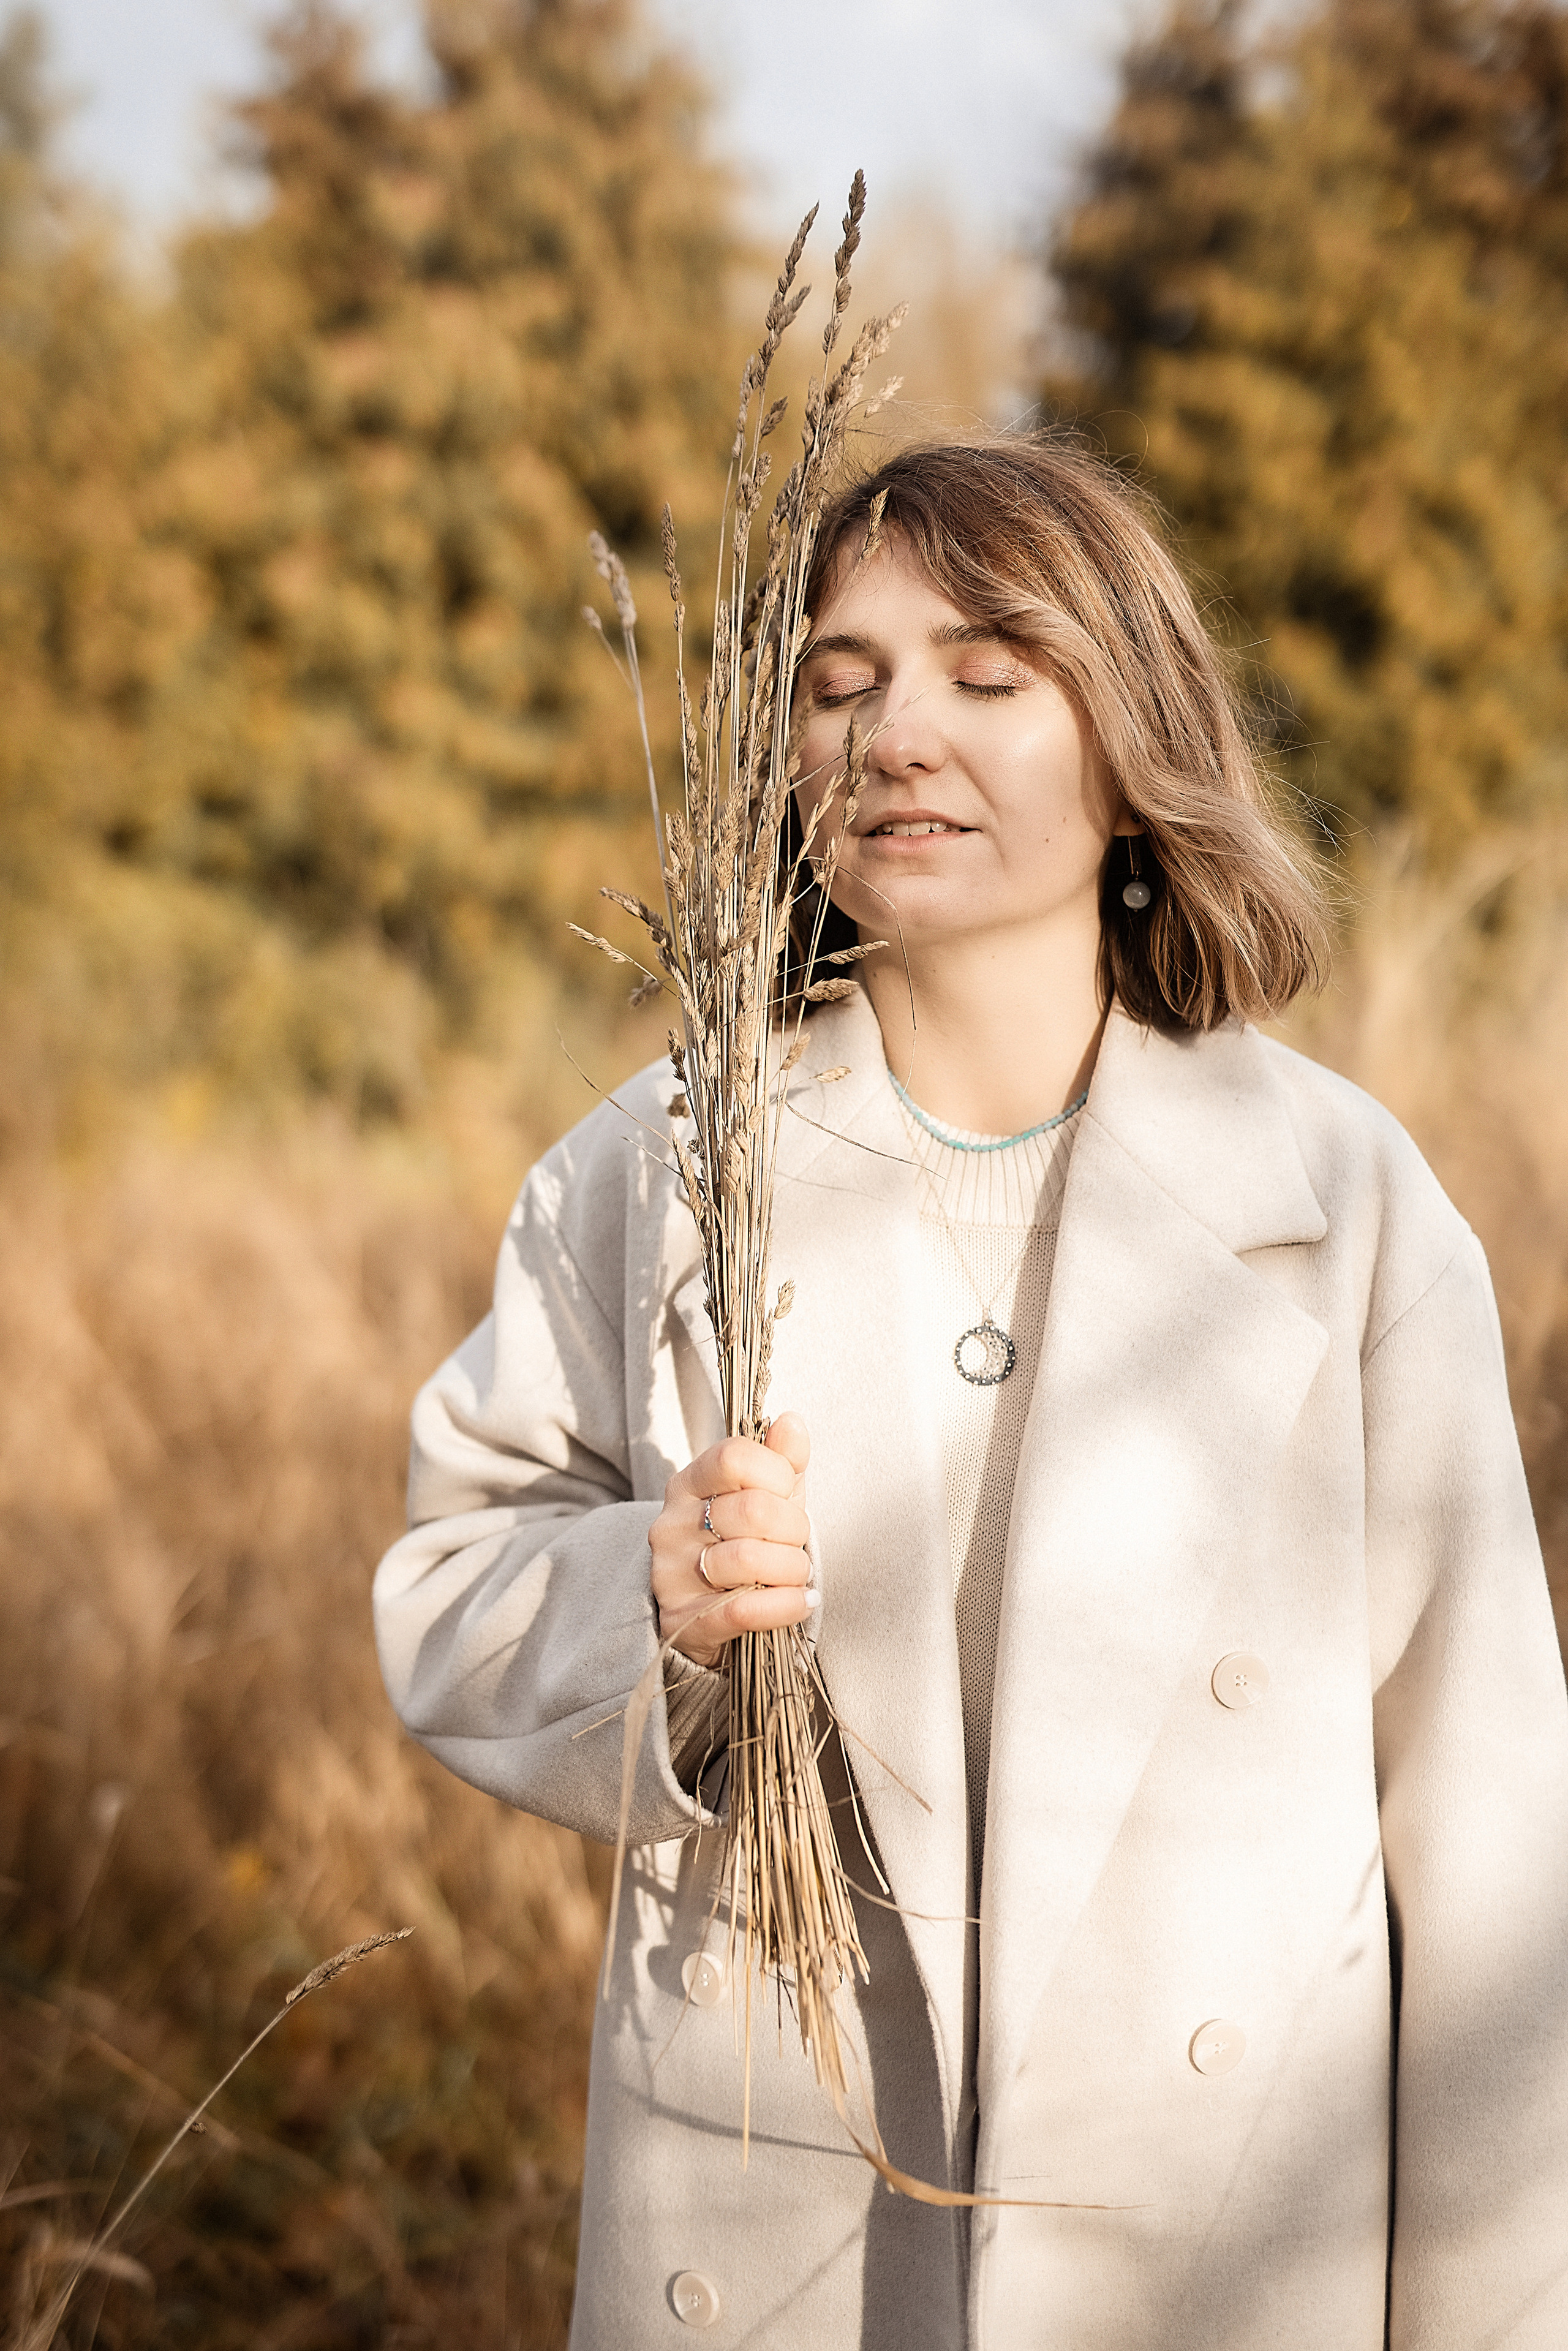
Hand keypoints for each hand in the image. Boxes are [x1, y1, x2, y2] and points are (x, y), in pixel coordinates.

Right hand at [650, 1413, 814, 1667]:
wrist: (703, 1614)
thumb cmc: (740, 1545)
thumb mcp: (764, 1497)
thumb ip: (780, 1460)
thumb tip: (792, 1421)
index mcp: (689, 1484)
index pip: (734, 1457)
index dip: (777, 1472)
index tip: (789, 1492)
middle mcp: (673, 1524)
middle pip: (751, 1509)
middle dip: (793, 1527)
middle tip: (796, 1541)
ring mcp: (673, 1573)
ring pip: (748, 1559)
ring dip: (791, 1568)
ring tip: (797, 1574)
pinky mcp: (684, 1619)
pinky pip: (744, 1609)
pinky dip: (785, 1606)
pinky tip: (802, 1602)